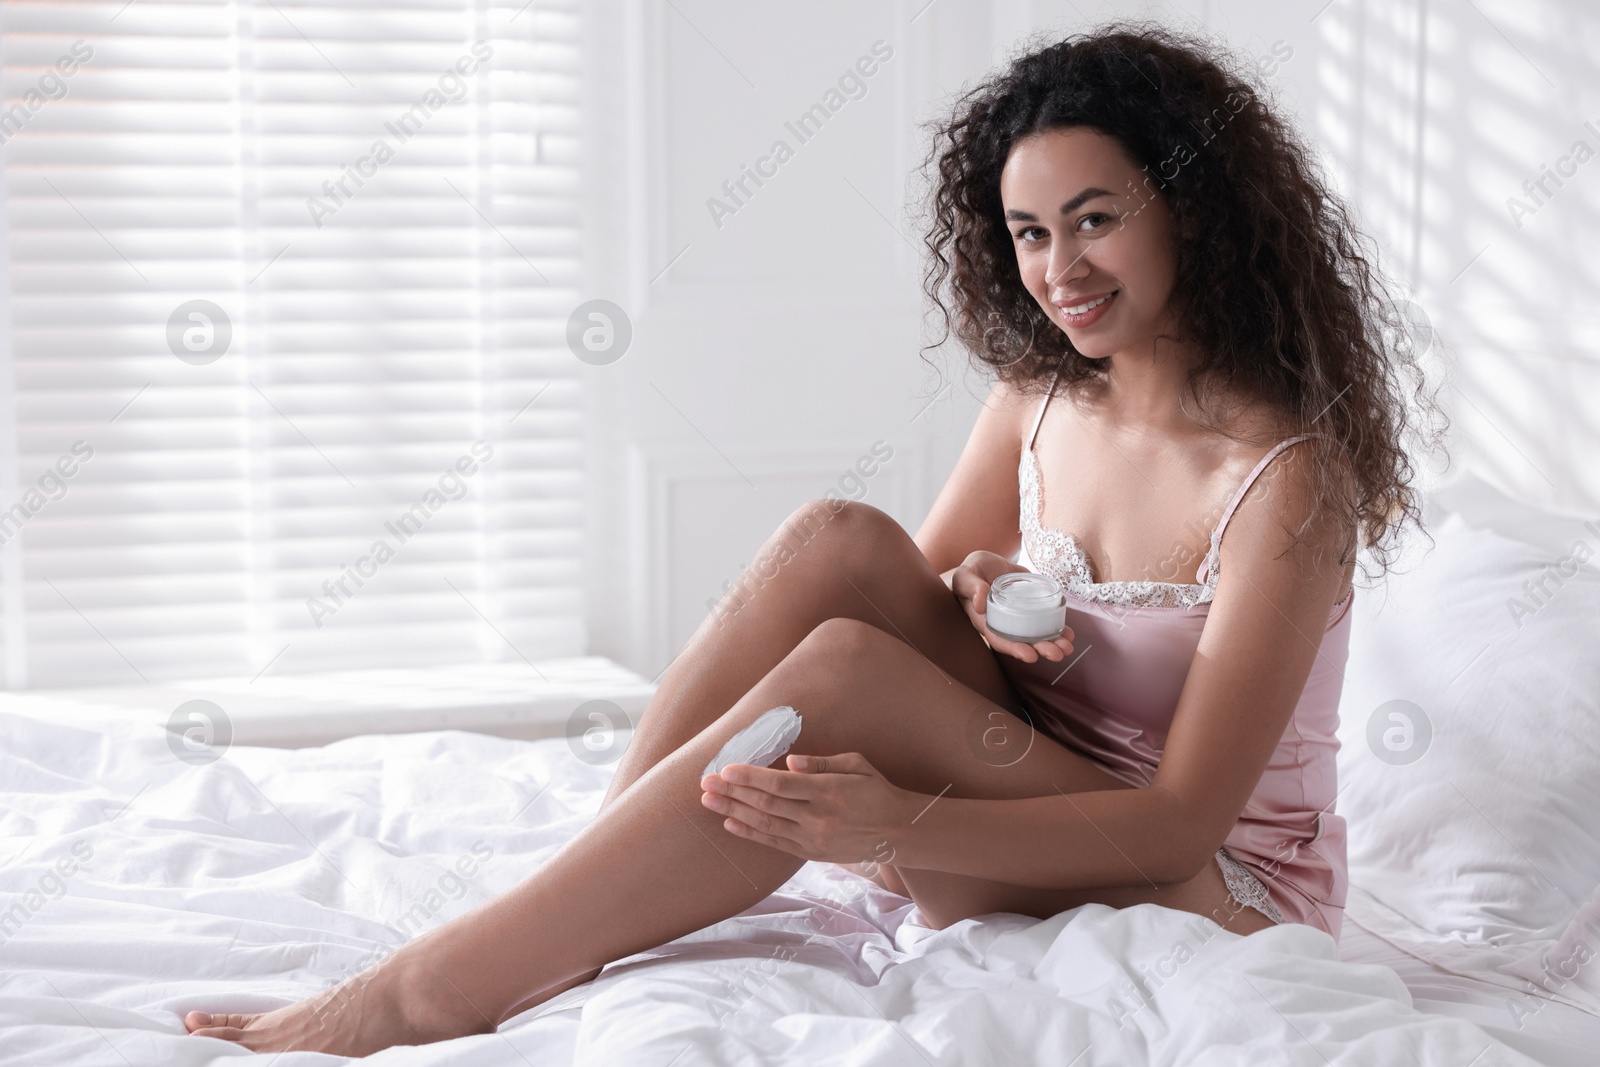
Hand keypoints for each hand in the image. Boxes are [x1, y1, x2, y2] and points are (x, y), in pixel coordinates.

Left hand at [699, 752, 909, 865]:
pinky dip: (750, 834)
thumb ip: (822, 763)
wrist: (898, 832)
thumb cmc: (876, 790)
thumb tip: (790, 761)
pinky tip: (730, 824)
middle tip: (705, 783)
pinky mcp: (811, 853)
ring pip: (765, 825)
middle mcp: (818, 818)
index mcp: (828, 791)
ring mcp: (813, 839)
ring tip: (708, 802)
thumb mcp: (856, 765)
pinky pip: (775, 843)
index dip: (750, 777)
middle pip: (766, 804)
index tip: (726, 769)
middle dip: (732, 793)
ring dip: (733, 813)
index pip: (780, 784)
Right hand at [950, 550, 1074, 663]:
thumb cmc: (971, 572)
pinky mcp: (1032, 607)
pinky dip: (1058, 628)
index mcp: (986, 622)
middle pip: (1023, 642)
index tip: (1030, 656)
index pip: (1000, 640)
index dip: (1015, 649)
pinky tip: (1069, 633)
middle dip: (1041, 650)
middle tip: (1058, 654)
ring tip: (1067, 647)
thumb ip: (971, 587)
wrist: (985, 564)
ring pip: (1037, 635)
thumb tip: (980, 603)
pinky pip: (1045, 620)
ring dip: (1053, 643)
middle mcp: (1005, 624)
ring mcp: (1020, 617)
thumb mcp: (965, 576)